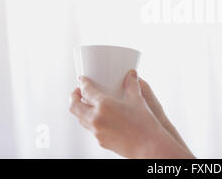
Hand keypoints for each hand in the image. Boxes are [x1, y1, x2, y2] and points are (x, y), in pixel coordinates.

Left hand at [69, 70, 194, 158]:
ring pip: (80, 118)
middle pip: (74, 106)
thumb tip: (131, 75)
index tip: (82, 80)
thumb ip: (132, 85)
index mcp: (104, 105)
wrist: (148, 146)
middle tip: (77, 91)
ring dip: (80, 109)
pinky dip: (90, 121)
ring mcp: (97, 131)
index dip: (83, 83)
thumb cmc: (145, 124)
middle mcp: (96, 118)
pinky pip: (90, 129)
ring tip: (86, 104)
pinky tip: (99, 118)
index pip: (86, 91)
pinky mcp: (100, 141)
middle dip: (73, 96)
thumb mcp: (138, 100)